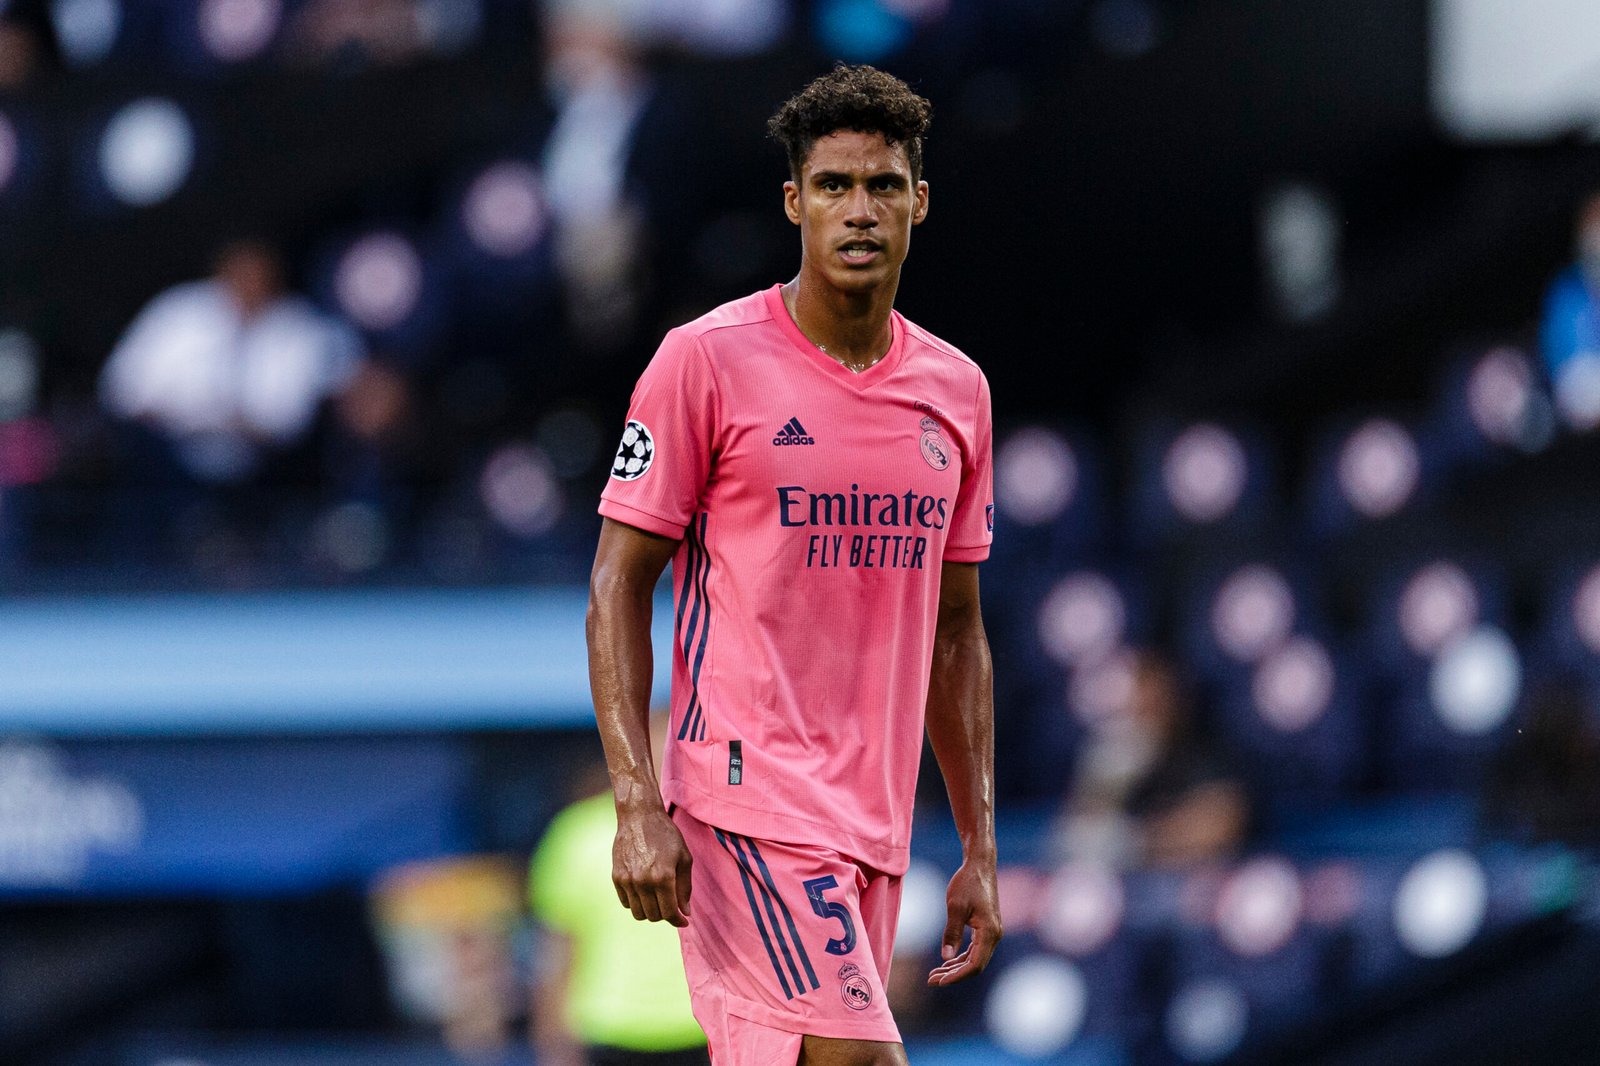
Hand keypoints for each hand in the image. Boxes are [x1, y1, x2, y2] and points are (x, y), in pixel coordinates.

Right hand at [612, 804, 693, 926]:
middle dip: (665, 915)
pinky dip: (637, 903)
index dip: (678, 920)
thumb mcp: (684, 858)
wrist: (639, 816)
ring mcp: (627, 880)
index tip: (683, 921)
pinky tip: (645, 892)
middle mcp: (643, 881)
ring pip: (638, 913)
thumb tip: (685, 912)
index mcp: (663, 877)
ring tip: (658, 899)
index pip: (669, 913)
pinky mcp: (616, 877)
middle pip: (654, 916)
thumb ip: (685, 888)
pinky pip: (626, 903)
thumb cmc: (666, 835)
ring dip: (650, 911)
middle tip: (672, 905)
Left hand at [926, 857, 1000, 985]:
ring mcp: (992, 932)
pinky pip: (975, 950)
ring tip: (934, 974)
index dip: (957, 976)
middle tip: (930, 980)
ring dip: (956, 968)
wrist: (980, 865)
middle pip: (975, 965)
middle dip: (953, 975)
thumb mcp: (955, 907)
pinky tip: (947, 961)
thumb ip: (951, 933)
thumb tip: (946, 958)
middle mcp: (995, 935)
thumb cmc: (967, 883)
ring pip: (975, 959)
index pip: (975, 965)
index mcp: (989, 932)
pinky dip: (961, 957)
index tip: (939, 981)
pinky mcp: (987, 928)